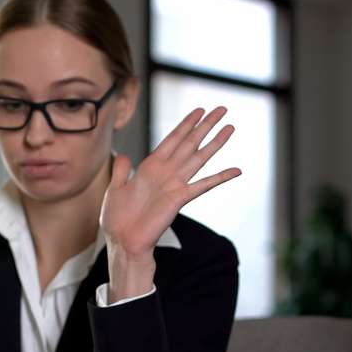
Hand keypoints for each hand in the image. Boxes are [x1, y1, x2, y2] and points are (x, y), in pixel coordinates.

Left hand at [100, 107, 239, 302]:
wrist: (123, 242)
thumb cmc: (118, 220)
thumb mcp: (115, 189)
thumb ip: (121, 171)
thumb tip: (122, 155)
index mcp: (151, 167)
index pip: (172, 139)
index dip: (186, 124)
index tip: (199, 110)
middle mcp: (166, 173)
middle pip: (190, 143)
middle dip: (206, 125)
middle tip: (222, 109)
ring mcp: (175, 184)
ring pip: (198, 157)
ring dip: (215, 142)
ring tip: (230, 128)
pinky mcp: (179, 198)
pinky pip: (203, 185)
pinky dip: (220, 177)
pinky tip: (236, 170)